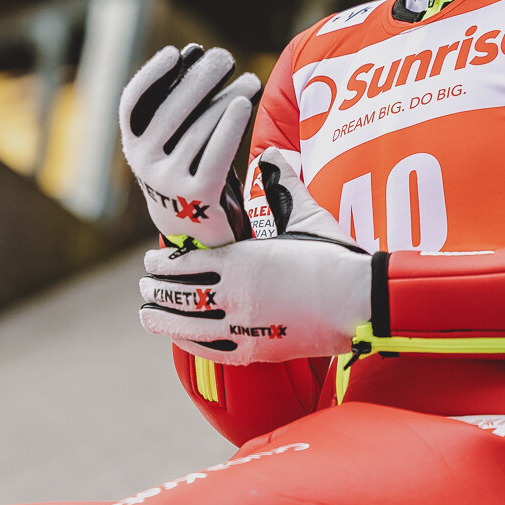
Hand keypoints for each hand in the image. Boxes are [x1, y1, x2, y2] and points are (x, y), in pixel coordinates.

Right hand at [119, 44, 260, 249]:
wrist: (200, 231)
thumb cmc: (193, 169)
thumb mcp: (178, 139)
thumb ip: (183, 104)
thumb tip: (196, 54)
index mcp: (134, 146)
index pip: (133, 104)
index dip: (151, 76)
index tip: (176, 53)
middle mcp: (144, 165)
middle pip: (170, 112)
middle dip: (199, 79)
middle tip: (224, 57)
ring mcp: (168, 183)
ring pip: (199, 129)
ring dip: (226, 98)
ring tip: (251, 80)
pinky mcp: (197, 196)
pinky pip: (215, 153)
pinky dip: (230, 125)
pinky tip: (243, 103)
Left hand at [139, 148, 370, 364]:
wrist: (360, 299)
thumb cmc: (335, 255)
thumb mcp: (305, 215)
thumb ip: (282, 184)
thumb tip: (270, 154)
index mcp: (240, 260)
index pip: (186, 262)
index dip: (164, 263)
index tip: (151, 260)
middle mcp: (233, 295)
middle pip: (179, 294)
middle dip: (157, 289)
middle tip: (144, 285)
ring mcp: (243, 327)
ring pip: (187, 325)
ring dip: (163, 318)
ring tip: (148, 313)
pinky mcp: (256, 350)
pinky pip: (211, 350)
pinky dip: (189, 342)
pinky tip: (181, 338)